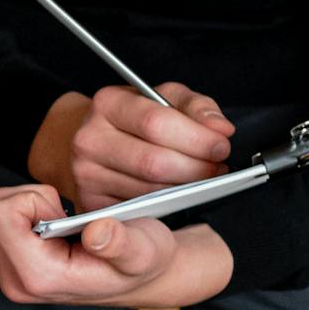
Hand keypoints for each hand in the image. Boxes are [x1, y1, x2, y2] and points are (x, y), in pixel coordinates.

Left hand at [0, 183, 234, 307]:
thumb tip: (96, 232)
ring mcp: (9, 273)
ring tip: (66, 226)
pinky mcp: (8, 261)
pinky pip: (2, 216)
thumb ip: (121, 243)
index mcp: (40, 278)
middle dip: (34, 201)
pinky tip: (57, 229)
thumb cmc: (144, 260)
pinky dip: (29, 212)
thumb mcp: (145, 250)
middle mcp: (16, 280)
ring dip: (32, 206)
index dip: (37, 200)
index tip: (67, 216)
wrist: (140, 276)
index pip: (1, 215)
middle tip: (70, 222)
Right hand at [27, 83, 234, 211]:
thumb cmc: (135, 119)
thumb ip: (197, 107)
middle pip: (154, 162)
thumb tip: (221, 129)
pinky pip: (140, 210)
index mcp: (107, 104)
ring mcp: (86, 174)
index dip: (196, 138)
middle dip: (196, 169)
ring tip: (202, 179)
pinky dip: (167, 204)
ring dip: (186, 190)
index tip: (222, 146)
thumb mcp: (165, 99)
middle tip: (217, 167)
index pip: (156, 122)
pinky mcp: (91, 202)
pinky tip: (178, 193)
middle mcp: (89, 138)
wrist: (92, 140)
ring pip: (150, 191)